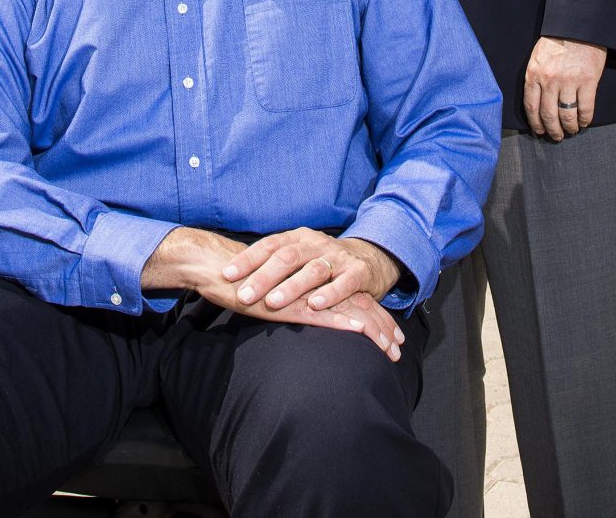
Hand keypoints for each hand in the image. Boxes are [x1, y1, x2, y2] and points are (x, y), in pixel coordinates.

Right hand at [142, 227, 405, 360]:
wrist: (216, 267)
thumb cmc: (241, 283)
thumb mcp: (274, 295)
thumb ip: (294, 302)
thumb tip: (307, 317)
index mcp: (314, 279)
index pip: (353, 298)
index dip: (374, 317)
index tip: (391, 336)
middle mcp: (315, 281)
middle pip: (359, 303)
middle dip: (382, 326)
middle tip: (398, 346)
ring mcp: (304, 291)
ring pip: (349, 309)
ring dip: (373, 329)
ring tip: (390, 348)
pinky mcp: (291, 303)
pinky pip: (324, 313)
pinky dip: (345, 323)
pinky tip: (362, 333)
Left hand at [223, 228, 399, 316]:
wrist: (370, 258)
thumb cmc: (323, 262)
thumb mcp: (299, 256)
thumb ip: (273, 264)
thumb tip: (232, 275)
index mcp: (298, 238)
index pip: (268, 245)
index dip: (247, 259)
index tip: (226, 274)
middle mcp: (316, 243)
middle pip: (287, 257)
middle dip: (263, 277)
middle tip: (244, 295)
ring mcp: (338, 257)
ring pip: (312, 270)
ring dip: (291, 287)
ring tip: (273, 302)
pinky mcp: (358, 272)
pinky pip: (344, 283)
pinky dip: (330, 293)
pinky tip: (316, 305)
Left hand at [524, 36, 606, 139]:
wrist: (578, 26)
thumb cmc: (557, 41)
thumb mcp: (538, 58)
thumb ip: (537, 78)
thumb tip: (538, 102)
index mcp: (534, 74)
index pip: (531, 107)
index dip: (536, 123)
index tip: (539, 131)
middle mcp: (549, 81)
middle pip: (548, 115)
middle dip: (552, 130)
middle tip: (557, 136)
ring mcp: (569, 82)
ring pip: (567, 115)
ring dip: (570, 127)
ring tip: (572, 130)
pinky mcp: (587, 81)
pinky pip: (585, 108)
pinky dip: (585, 119)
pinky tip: (585, 122)